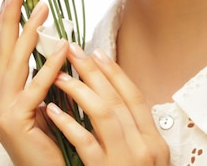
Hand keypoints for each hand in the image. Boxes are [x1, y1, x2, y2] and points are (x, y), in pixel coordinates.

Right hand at [0, 0, 67, 165]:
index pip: (2, 54)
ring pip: (15, 64)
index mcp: (2, 97)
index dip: (6, 25)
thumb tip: (58, 48)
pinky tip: (62, 47)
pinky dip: (49, 66)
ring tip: (41, 9)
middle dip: (8, 19)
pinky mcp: (14, 122)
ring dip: (28, 33)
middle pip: (1, 52)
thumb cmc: (53, 145)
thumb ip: (45, 82)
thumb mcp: (46, 106)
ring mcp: (1, 112)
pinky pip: (35, 88)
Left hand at [46, 43, 170, 165]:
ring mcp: (125, 161)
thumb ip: (134, 134)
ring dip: (79, 91)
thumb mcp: (146, 161)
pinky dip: (68, 124)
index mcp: (154, 142)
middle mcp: (143, 148)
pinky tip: (52, 111)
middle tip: (73, 52)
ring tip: (58, 77)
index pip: (134, 97)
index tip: (97, 53)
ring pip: (104, 114)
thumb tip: (113, 101)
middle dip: (93, 72)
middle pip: (117, 99)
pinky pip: (85, 143)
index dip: (115, 73)